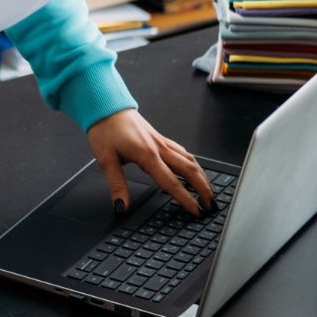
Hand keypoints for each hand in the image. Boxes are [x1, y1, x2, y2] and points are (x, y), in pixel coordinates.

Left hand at [87, 109, 215, 216]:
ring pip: (190, 160)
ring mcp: (161, 142)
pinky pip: (182, 152)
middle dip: (204, 189)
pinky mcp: (159, 138)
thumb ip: (117, 185)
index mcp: (147, 154)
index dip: (186, 199)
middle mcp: (159, 147)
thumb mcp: (105, 160)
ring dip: (202, 177)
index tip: (196, 211)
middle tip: (211, 205)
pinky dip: (192, 164)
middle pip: (190, 170)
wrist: (106, 105)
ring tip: (208, 191)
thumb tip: (121, 207)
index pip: (172, 183)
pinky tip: (193, 169)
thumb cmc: (105, 128)